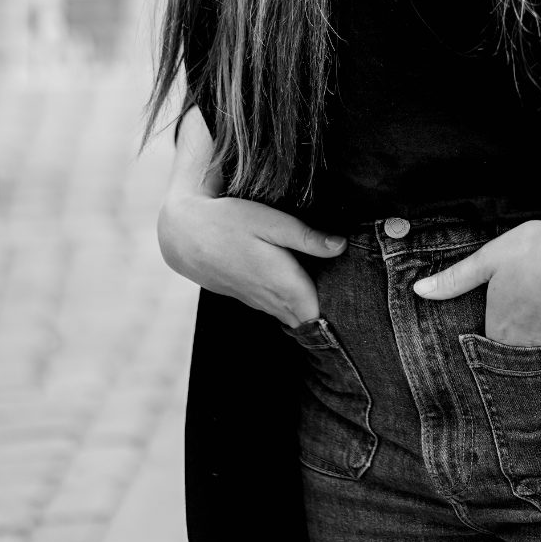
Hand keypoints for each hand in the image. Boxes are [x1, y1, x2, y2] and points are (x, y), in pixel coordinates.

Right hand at [157, 191, 345, 327]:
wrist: (184, 235)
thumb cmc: (230, 221)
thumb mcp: (271, 221)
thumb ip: (306, 237)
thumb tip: (342, 247)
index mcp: (284, 284)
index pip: (320, 315)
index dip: (339, 311)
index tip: (356, 300)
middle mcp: (272, 300)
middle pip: (309, 319)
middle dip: (329, 313)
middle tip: (350, 297)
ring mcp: (258, 302)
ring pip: (293, 316)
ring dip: (310, 308)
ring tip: (331, 291)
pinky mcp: (249, 298)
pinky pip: (279, 309)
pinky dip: (293, 304)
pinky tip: (301, 285)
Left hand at [413, 213, 540, 345]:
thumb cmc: (536, 253)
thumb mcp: (489, 258)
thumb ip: (455, 279)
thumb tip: (419, 291)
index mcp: (497, 327)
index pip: (484, 340)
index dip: (487, 326)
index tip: (490, 318)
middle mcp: (522, 344)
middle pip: (510, 346)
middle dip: (511, 336)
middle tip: (519, 311)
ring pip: (536, 346)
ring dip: (536, 333)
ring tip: (539, 310)